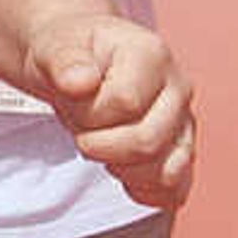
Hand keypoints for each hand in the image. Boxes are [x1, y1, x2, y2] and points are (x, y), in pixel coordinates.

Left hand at [22, 14, 196, 212]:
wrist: (72, 65)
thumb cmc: (65, 52)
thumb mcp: (53, 46)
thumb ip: (65, 61)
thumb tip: (79, 82)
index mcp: (152, 54)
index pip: (125, 103)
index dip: (88, 113)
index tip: (72, 99)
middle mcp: (178, 88)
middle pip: (148, 142)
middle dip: (100, 145)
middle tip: (81, 128)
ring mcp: (184, 123)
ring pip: (167, 172)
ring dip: (121, 169)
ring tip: (101, 144)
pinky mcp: (180, 151)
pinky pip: (175, 190)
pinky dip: (143, 191)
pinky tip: (118, 170)